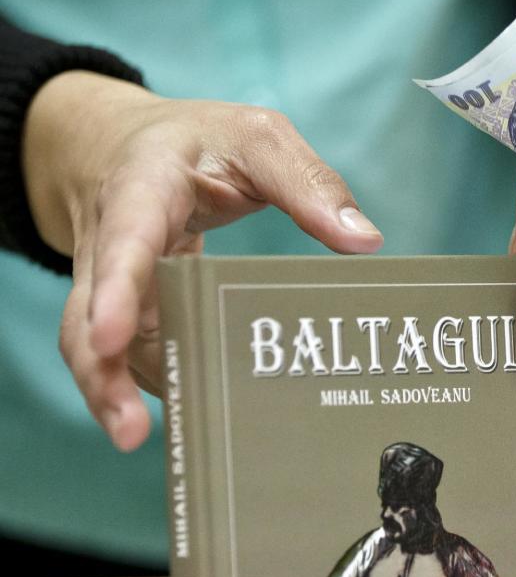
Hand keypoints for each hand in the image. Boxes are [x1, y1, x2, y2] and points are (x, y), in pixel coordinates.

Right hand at [23, 71, 382, 449]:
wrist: (124, 144)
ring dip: (123, 395)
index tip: (113, 338)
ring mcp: (113, 284)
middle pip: (89, 316)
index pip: (124, 240)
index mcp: (143, 188)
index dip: (115, 291)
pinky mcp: (131, 311)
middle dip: (103, 375)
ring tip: (158, 439)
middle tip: (131, 433)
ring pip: (100, 347)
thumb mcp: (258, 136)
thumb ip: (309, 183)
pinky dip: (160, 382)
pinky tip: (193, 414)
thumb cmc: (198, 140)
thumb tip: (365, 241)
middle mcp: (113, 243)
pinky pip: (135, 352)